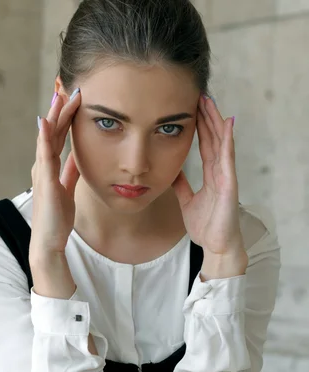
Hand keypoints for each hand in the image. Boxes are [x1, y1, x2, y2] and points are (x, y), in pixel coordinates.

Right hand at [29, 89, 80, 262]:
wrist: (49, 240)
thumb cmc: (57, 218)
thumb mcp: (68, 188)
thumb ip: (70, 171)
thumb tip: (78, 156)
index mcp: (49, 167)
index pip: (57, 136)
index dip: (65, 117)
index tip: (74, 98)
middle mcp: (42, 166)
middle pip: (51, 131)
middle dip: (59, 109)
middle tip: (67, 86)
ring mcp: (41, 172)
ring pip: (47, 137)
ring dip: (54, 115)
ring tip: (60, 95)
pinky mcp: (45, 181)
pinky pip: (44, 155)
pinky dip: (44, 137)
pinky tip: (46, 121)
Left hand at [172, 96, 242, 256]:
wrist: (216, 246)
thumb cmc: (206, 227)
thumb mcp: (187, 202)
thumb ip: (181, 186)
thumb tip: (172, 172)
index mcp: (210, 176)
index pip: (205, 145)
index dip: (200, 126)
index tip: (192, 108)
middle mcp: (219, 172)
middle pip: (213, 138)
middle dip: (207, 117)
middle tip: (199, 95)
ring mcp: (226, 176)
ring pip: (221, 142)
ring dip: (215, 121)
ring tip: (209, 101)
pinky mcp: (229, 184)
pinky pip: (228, 158)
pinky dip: (227, 140)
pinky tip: (226, 123)